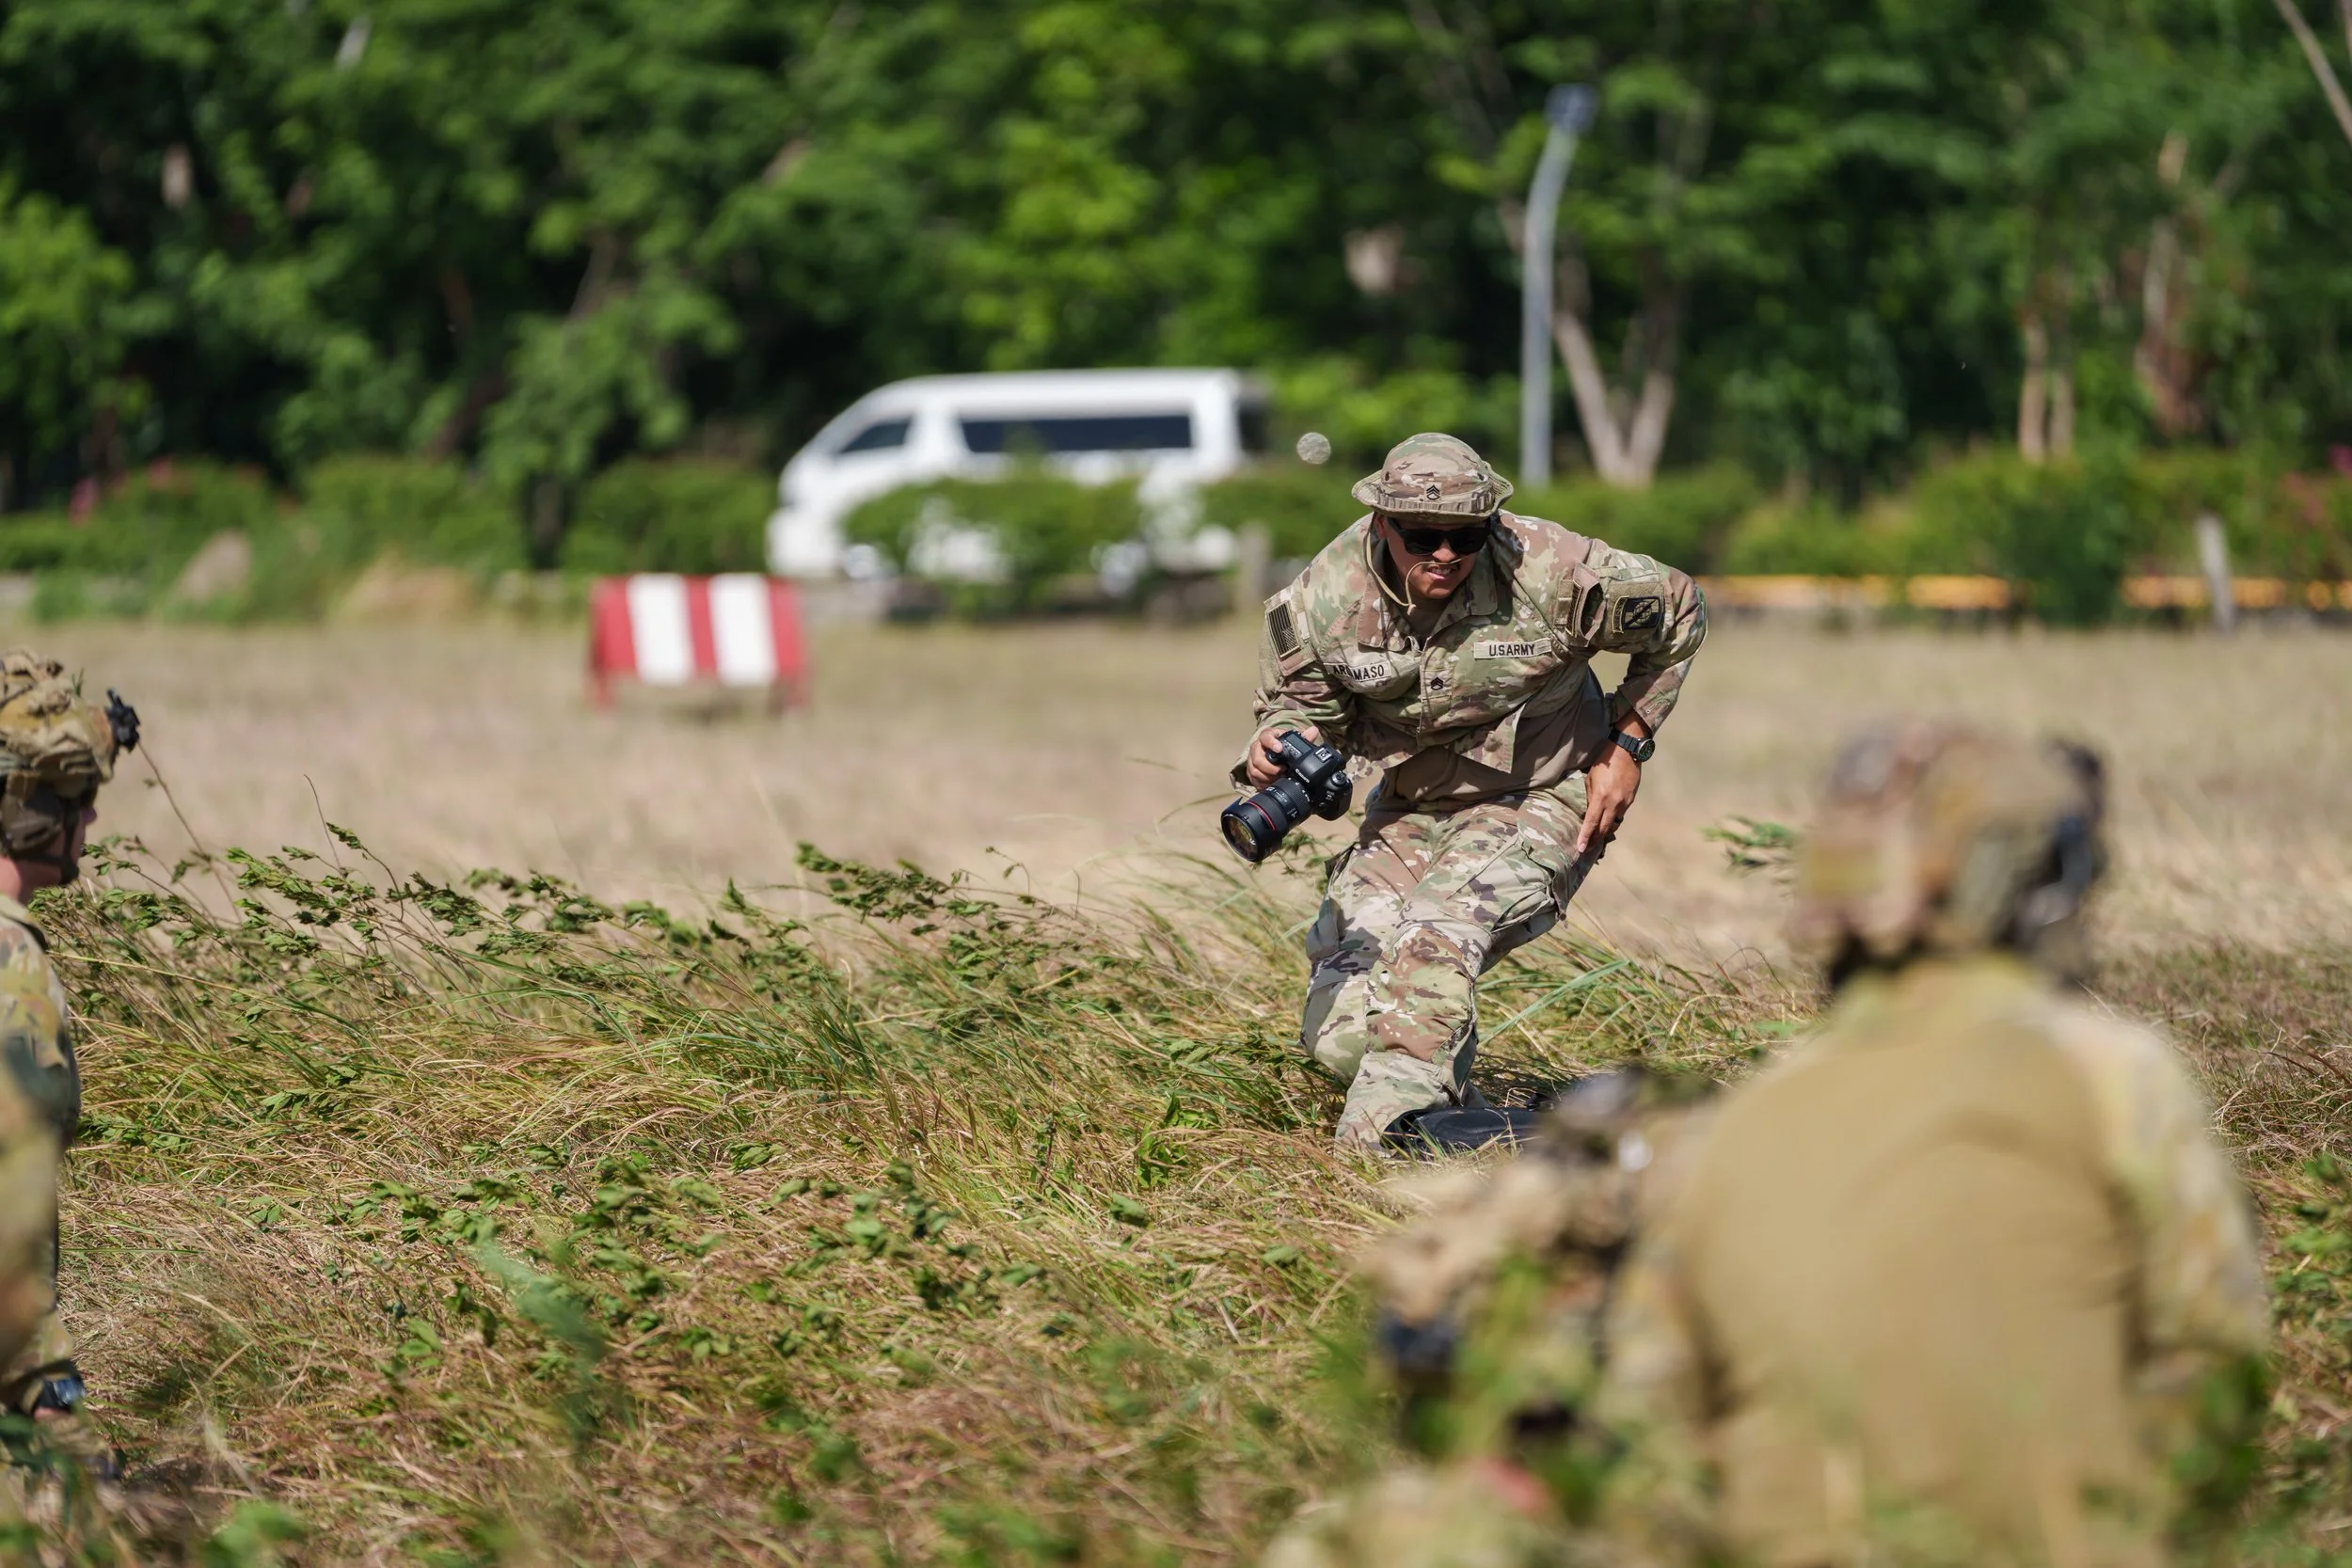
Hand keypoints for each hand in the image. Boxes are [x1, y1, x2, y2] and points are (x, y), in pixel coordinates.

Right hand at [1244, 723, 1321, 786]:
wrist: (1272, 751)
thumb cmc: (1282, 744)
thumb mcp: (1292, 740)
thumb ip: (1304, 736)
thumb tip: (1313, 731)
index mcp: (1267, 736)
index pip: (1265, 737)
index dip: (1271, 743)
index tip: (1279, 748)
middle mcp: (1256, 747)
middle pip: (1258, 758)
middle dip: (1271, 767)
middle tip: (1283, 770)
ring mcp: (1251, 760)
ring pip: (1255, 770)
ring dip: (1268, 777)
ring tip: (1279, 778)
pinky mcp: (1250, 771)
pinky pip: (1254, 779)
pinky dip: (1263, 783)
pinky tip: (1272, 783)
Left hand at [1577, 739, 1643, 855]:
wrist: (1626, 752)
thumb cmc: (1604, 762)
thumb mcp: (1590, 778)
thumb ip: (1590, 796)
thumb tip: (1588, 810)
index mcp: (1600, 797)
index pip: (1591, 822)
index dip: (1586, 837)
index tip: (1581, 848)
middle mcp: (1613, 803)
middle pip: (1604, 829)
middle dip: (1595, 840)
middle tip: (1587, 849)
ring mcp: (1624, 803)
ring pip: (1614, 824)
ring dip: (1605, 832)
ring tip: (1597, 839)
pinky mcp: (1631, 800)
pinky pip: (1621, 815)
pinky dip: (1613, 821)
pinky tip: (1608, 823)